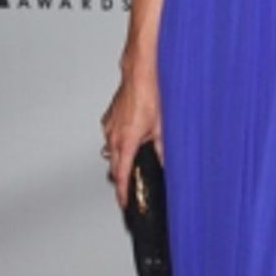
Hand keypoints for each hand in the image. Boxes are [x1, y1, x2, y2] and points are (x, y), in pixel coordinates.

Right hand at [101, 65, 161, 210]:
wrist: (140, 72)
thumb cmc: (150, 94)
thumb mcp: (162, 126)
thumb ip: (162, 149)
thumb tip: (166, 163)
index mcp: (126, 140)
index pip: (121, 174)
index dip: (122, 192)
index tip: (124, 202)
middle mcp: (113, 135)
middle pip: (114, 166)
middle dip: (121, 178)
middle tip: (130, 187)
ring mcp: (109, 126)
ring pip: (112, 151)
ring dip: (121, 158)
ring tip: (134, 160)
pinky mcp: (109, 118)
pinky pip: (111, 137)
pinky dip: (119, 142)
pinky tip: (132, 138)